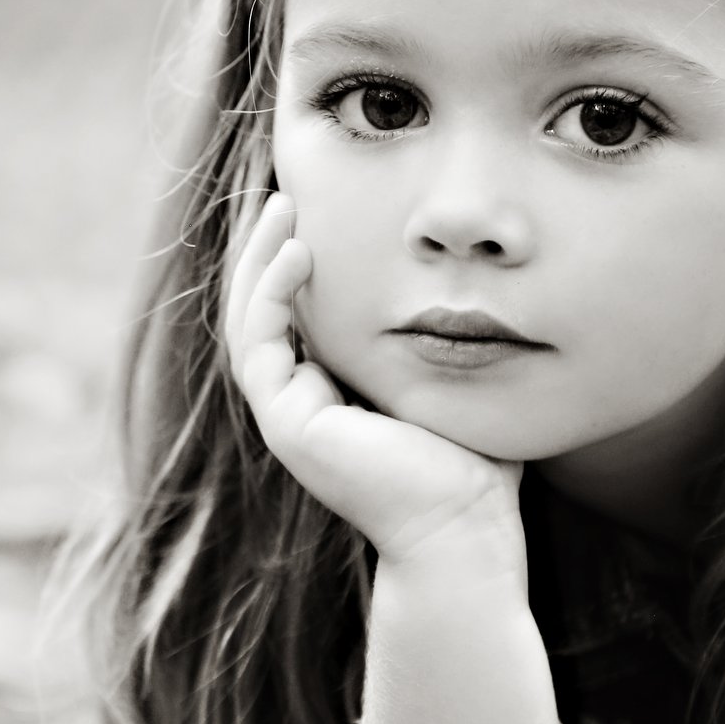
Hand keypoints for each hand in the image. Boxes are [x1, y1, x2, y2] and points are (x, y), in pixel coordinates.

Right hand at [224, 192, 520, 563]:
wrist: (465, 532)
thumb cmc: (475, 465)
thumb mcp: (450, 376)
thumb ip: (438, 335)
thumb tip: (461, 280)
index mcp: (330, 396)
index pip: (295, 315)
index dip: (296, 260)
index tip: (316, 207)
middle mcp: (298, 405)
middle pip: (261, 310)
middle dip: (267, 248)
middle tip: (284, 191)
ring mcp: (286, 417)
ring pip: (249, 320)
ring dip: (259, 259)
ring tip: (283, 204)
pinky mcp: (287, 424)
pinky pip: (261, 343)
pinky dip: (271, 293)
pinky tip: (297, 251)